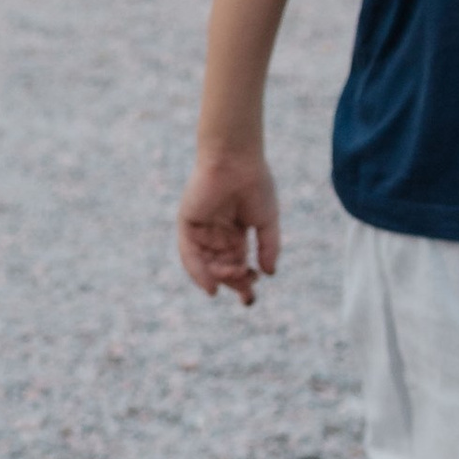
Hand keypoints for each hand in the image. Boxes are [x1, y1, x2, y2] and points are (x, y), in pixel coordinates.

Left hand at [176, 145, 280, 305]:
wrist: (237, 160)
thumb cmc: (255, 185)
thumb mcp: (266, 222)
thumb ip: (268, 247)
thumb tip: (270, 274)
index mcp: (235, 232)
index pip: (236, 263)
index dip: (243, 282)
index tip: (251, 297)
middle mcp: (216, 233)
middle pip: (221, 267)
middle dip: (233, 282)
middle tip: (247, 292)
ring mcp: (201, 229)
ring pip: (206, 264)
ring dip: (220, 277)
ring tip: (234, 279)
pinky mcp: (188, 223)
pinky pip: (190, 254)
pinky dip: (198, 272)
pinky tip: (212, 285)